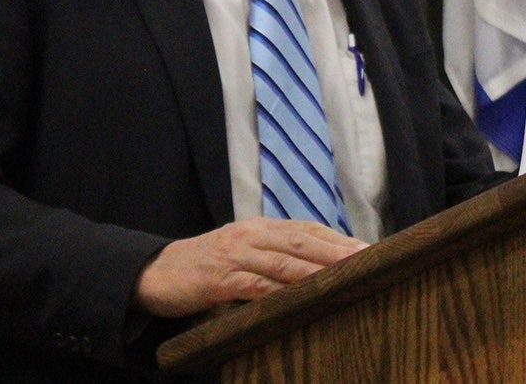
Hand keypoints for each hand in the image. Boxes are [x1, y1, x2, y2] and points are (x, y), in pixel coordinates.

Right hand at [134, 217, 366, 317]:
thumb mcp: (245, 257)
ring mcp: (234, 255)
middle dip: (337, 251)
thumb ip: (276, 261)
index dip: (339, 239)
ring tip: (342, 277)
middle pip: (302, 241)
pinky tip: (295, 297)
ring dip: (315, 270)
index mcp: (262, 229)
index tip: (370, 250)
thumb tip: (320, 273)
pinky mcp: (217, 278)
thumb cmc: (208, 268)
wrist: (155, 272)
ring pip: (282, 261)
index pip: (309, 229)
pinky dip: (276, 290)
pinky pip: (252, 284)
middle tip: (368, 260)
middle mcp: (252, 235)